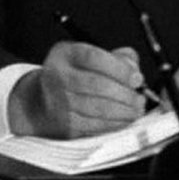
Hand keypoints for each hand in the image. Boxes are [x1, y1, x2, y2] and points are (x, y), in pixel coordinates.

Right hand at [8, 41, 146, 137]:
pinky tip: (124, 120)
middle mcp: (58, 76)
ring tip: (136, 109)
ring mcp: (59, 102)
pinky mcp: (64, 123)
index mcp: (66, 54)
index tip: (137, 78)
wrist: (38, 102)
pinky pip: (94, 125)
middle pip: (96, 85)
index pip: (93, 58)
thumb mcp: (87, 56)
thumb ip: (115, 57)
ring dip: (123, 111)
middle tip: (140, 98)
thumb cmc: (71, 76)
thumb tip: (133, 68)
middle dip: (125, 94)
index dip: (119, 68)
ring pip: (97, 108)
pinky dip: (114, 124)